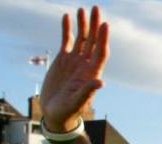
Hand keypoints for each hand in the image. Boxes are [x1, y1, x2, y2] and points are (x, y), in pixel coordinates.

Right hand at [40, 6, 109, 131]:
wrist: (56, 115)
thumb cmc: (68, 111)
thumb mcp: (77, 102)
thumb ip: (87, 92)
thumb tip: (100, 82)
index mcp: (91, 73)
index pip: (100, 52)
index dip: (103, 39)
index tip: (105, 24)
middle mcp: (85, 64)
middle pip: (93, 41)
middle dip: (95, 25)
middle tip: (96, 8)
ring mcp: (75, 61)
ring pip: (81, 38)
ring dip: (83, 24)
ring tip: (83, 9)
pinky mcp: (63, 60)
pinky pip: (67, 41)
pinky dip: (67, 29)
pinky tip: (67, 17)